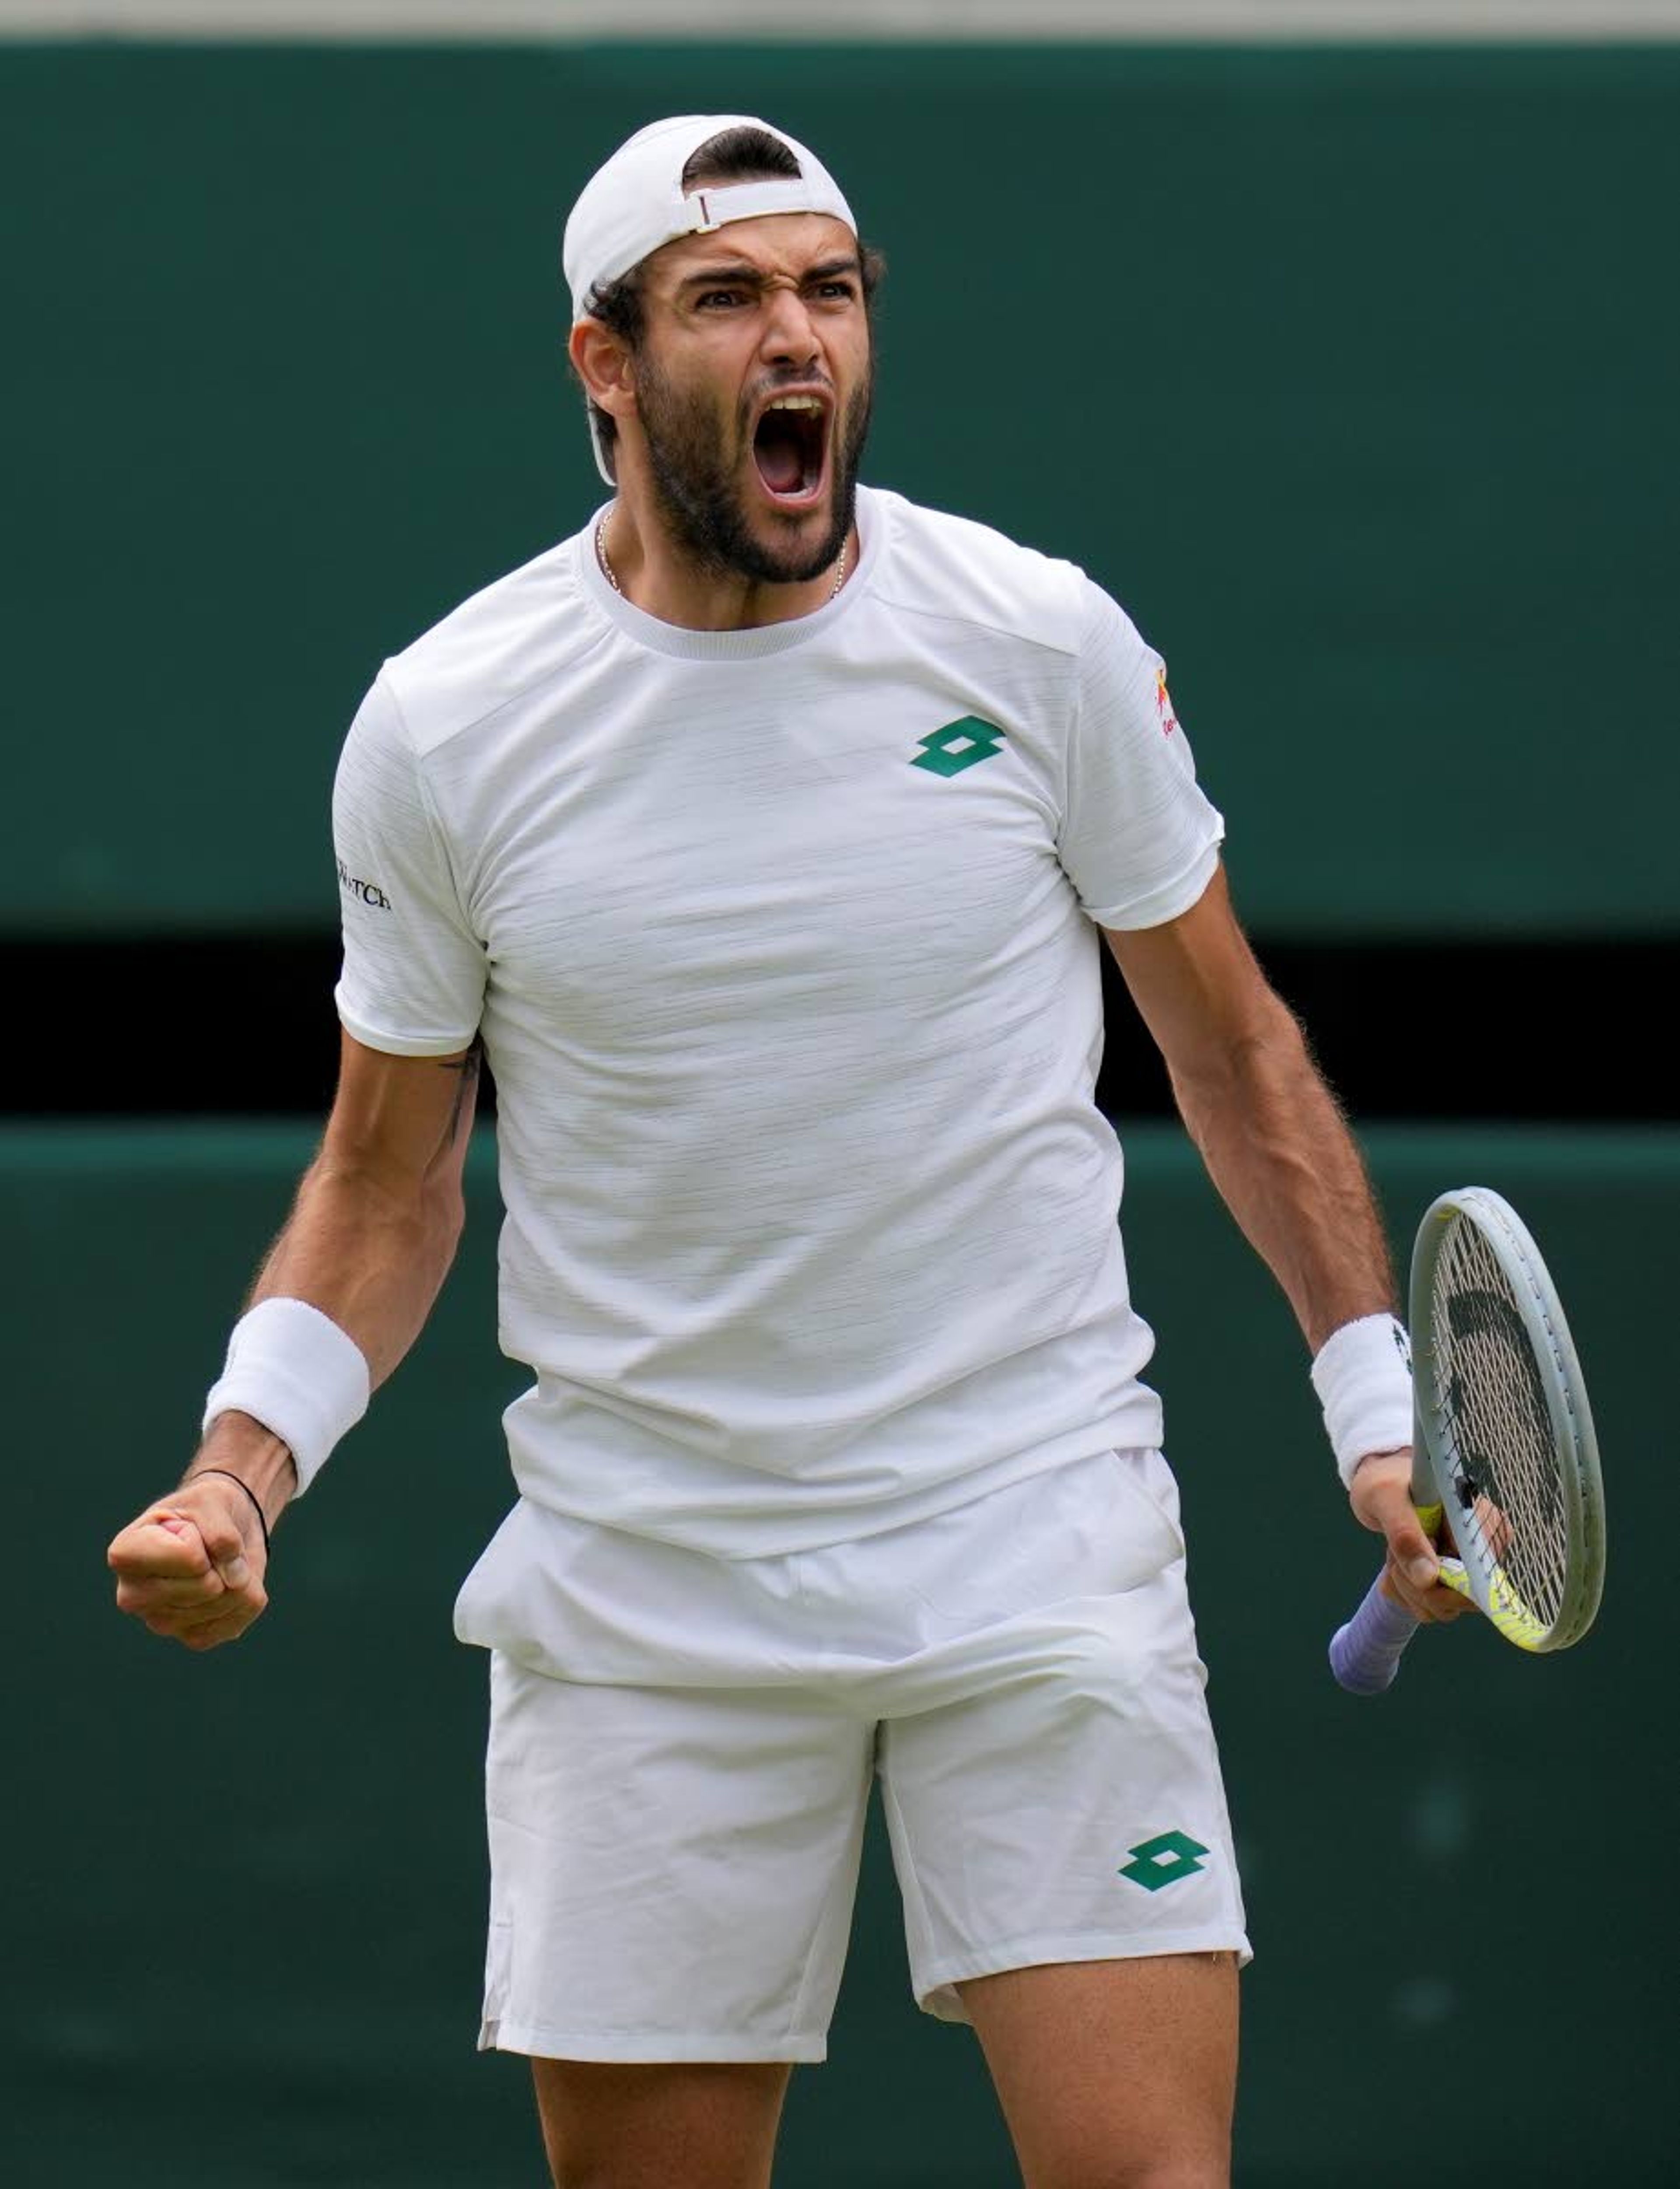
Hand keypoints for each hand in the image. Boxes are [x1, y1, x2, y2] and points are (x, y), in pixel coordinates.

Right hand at [108, 1471, 270, 1650]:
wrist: (221, 1527)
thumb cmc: (205, 1509)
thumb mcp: (211, 1499)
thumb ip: (221, 1533)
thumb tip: (235, 1579)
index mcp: (125, 1554)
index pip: (188, 1556)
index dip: (203, 1535)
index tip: (189, 1527)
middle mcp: (133, 1596)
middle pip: (208, 1585)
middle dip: (224, 1559)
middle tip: (209, 1547)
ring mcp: (160, 1623)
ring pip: (227, 1602)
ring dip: (240, 1575)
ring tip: (218, 1562)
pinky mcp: (192, 1638)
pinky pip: (238, 1619)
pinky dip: (248, 1595)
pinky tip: (229, 1583)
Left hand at [1347, 1448, 1475, 1624]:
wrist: (1380, 1489)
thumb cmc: (1385, 1484)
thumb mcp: (1385, 1499)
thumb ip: (1406, 1536)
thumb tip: (1428, 1579)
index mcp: (1481, 1522)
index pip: (1480, 1576)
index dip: (1443, 1579)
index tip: (1417, 1552)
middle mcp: (1483, 1550)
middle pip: (1462, 1600)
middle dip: (1416, 1583)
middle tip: (1395, 1553)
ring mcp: (1468, 1570)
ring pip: (1442, 1609)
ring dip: (1406, 1587)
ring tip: (1396, 1552)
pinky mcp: (1450, 1584)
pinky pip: (1429, 1609)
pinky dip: (1404, 1592)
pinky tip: (1398, 1565)